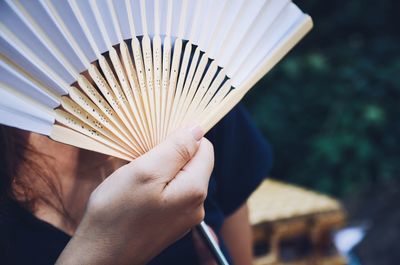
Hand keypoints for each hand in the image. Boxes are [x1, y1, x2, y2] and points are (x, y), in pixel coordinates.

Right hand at [56, 126, 213, 264]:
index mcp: (195, 189)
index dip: (184, 137)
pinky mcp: (170, 223)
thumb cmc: (116, 215)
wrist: (99, 257)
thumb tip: (197, 129)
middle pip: (193, 163)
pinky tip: (137, 192)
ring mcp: (184, 217)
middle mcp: (196, 205)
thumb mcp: (145, 171)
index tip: (158, 139)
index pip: (204, 148)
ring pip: (179, 178)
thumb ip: (176, 149)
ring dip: (160, 170)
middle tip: (142, 160)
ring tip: (136, 177)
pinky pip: (170, 194)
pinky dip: (156, 186)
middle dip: (169, 154)